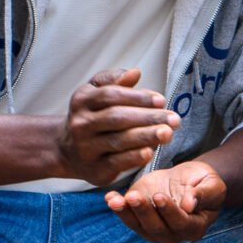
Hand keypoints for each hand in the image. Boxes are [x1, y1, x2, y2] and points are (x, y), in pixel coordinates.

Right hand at [59, 69, 180, 186]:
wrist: (68, 151)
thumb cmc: (91, 116)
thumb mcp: (96, 93)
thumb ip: (114, 80)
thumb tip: (135, 73)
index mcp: (82, 100)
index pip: (111, 95)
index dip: (138, 97)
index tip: (161, 100)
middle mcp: (81, 124)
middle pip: (117, 118)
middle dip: (148, 118)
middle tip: (174, 119)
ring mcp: (86, 148)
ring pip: (118, 140)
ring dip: (146, 136)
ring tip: (168, 133)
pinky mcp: (95, 170)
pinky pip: (117, 163)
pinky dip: (134, 157)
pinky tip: (150, 151)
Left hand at [105, 160, 226, 242]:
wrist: (188, 180)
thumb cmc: (203, 182)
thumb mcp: (212, 184)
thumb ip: (204, 194)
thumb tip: (189, 206)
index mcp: (195, 227)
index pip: (181, 223)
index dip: (169, 211)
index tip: (158, 196)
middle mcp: (174, 234)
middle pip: (156, 228)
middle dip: (144, 212)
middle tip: (134, 196)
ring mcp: (155, 230)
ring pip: (139, 226)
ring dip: (126, 213)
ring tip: (116, 200)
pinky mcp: (140, 220)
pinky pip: (128, 218)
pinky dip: (118, 209)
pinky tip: (110, 197)